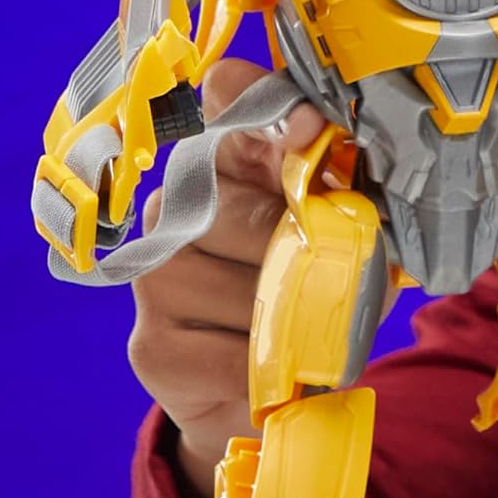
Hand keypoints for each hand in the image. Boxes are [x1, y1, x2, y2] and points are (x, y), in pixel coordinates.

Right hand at [126, 57, 322, 497]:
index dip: (270, 109)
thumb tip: (334, 159)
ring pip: (251, 291)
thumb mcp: (344, 234)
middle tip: (339, 281)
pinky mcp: (153, 345)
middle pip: (249, 213)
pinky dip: (276, 369)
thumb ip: (341, 190)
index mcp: (226, 159)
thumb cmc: (311, 296)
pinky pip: (237, 355)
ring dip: (299, 321)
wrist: (271, 397)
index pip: (232, 101)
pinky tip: (281, 369)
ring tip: (312, 332)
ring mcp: (155, 276)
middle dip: (310, 253)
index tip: (312, 128)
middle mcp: (173, 206)